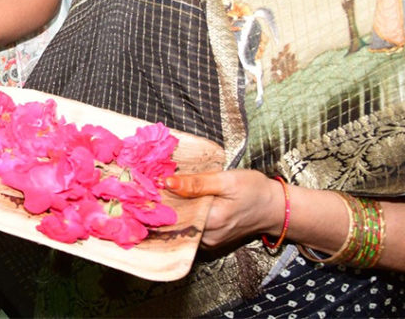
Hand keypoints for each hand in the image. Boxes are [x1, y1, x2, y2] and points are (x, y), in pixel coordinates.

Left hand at [163, 170, 283, 249]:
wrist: (274, 207)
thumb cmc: (253, 190)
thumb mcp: (226, 180)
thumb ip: (196, 183)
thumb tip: (167, 182)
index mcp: (211, 222)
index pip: (175, 215)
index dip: (159, 201)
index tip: (147, 186)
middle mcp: (208, 237)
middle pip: (176, 222)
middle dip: (164, 204)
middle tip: (152, 186)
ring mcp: (210, 241)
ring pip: (182, 225)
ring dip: (173, 209)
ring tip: (164, 191)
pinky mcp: (211, 239)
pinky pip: (190, 228)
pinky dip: (184, 214)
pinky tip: (180, 200)